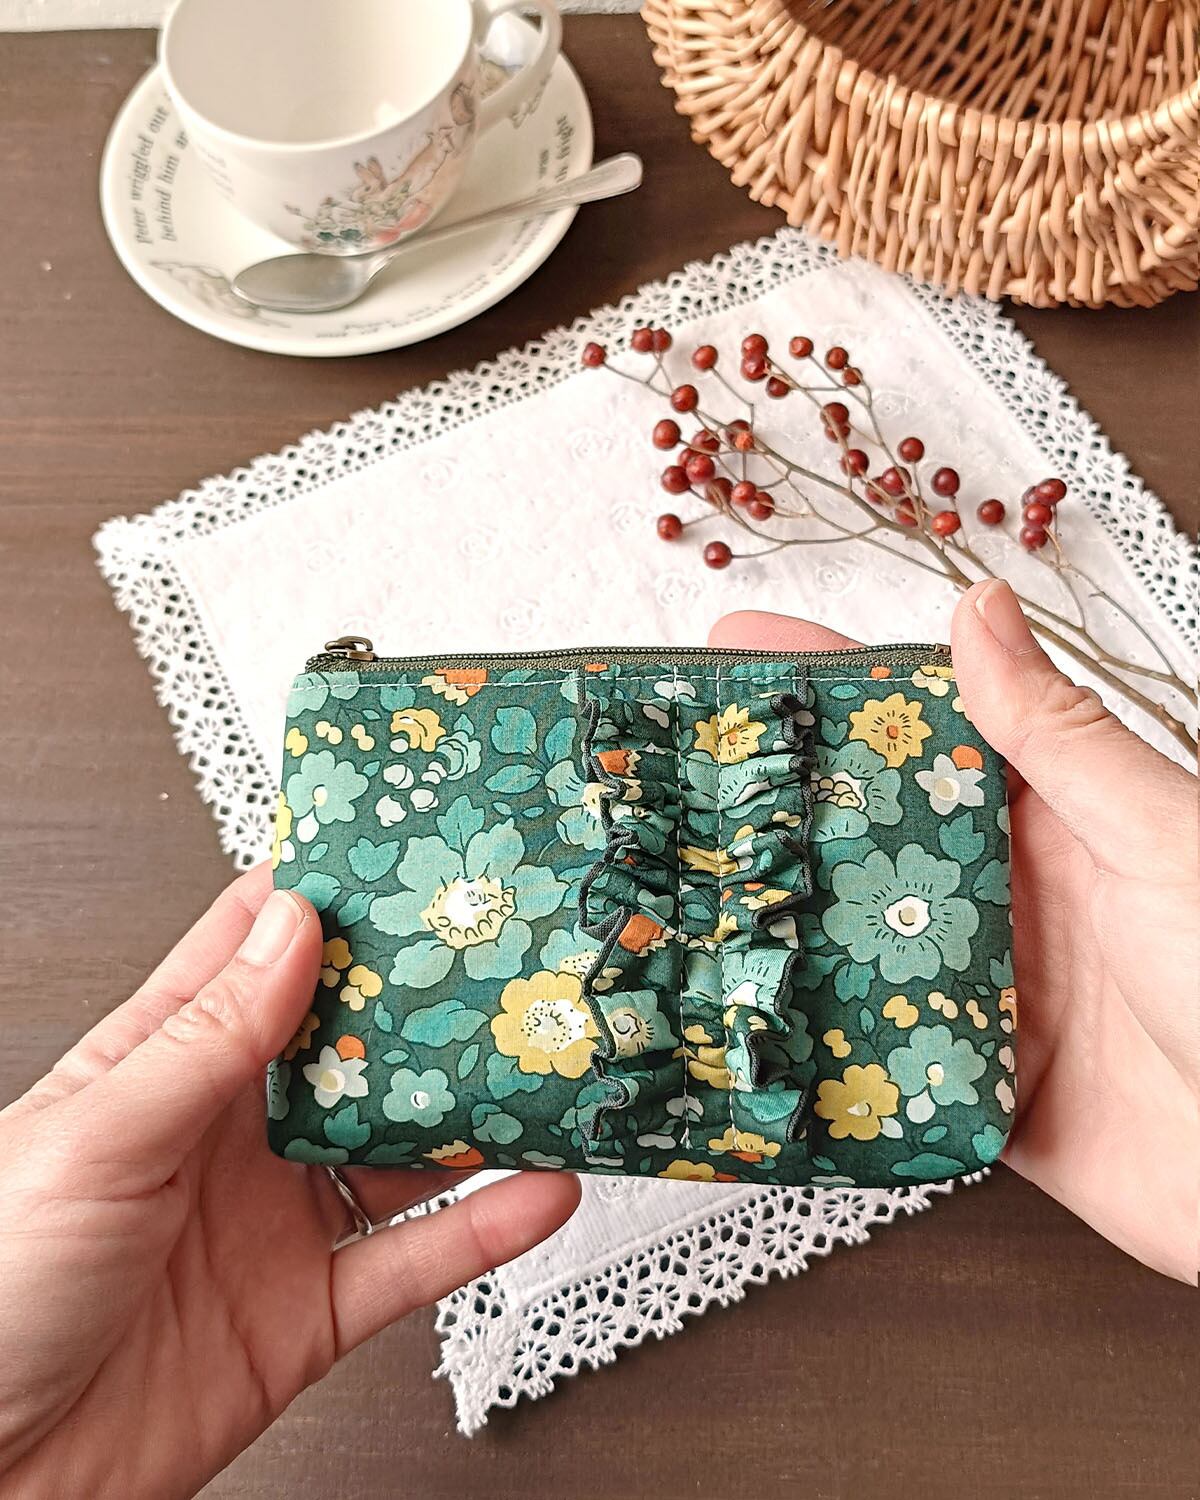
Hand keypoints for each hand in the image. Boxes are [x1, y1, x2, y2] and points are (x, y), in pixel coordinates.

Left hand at [0, 869, 579, 1498]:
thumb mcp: (96, 1138)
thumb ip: (206, 1037)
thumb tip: (290, 926)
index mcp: (161, 1067)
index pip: (251, 952)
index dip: (323, 897)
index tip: (398, 850)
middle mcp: (228, 1134)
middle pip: (349, 1042)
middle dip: (420, 994)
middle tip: (499, 947)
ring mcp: (274, 1219)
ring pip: (398, 1144)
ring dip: (469, 1110)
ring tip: (539, 1060)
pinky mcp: (309, 1310)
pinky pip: (413, 1259)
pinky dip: (483, 1228)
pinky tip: (535, 1191)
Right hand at [711, 581, 1197, 1283]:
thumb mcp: (1157, 836)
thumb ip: (1057, 737)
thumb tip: (977, 607)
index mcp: (1058, 817)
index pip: (926, 728)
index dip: (832, 684)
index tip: (738, 651)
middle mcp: (1013, 897)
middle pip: (872, 835)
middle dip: (778, 803)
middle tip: (674, 778)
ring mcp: (993, 993)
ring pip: (861, 943)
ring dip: (786, 923)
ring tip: (682, 893)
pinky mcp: (983, 1088)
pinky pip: (884, 1057)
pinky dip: (824, 1042)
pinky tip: (755, 1022)